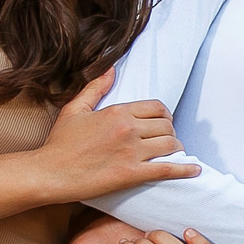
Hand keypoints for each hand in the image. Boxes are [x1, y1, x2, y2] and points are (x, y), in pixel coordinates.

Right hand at [34, 69, 198, 202]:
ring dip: (176, 149)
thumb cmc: (59, 144)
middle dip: (170, 132)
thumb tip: (111, 69)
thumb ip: (95, 88)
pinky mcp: (132, 174)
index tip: (162, 124)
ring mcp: (132, 152)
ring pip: (171, 145)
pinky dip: (185, 169)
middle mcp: (128, 128)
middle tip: (166, 141)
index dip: (164, 116)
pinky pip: (167, 168)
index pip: (157, 107)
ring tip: (173, 154)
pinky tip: (194, 170)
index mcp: (117, 111)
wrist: (49, 172)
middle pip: (167, 126)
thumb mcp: (75, 110)